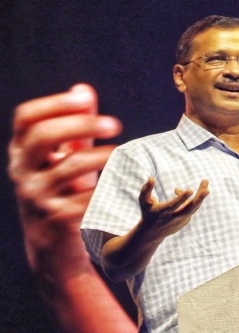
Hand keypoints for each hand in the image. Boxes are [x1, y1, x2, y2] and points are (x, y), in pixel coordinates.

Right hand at [7, 84, 121, 275]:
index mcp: (22, 152)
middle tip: (115, 123)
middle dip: (80, 125)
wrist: (54, 243)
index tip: (84, 99)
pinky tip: (121, 180)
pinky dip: (107, 186)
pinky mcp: (57, 218)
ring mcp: (37, 196)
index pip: (26, 118)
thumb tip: (83, 89)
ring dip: (102, 155)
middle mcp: (22, 171)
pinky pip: (88, 195)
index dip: (54, 104)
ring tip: (122, 153)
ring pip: (70, 166)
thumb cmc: (64, 189)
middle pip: (43, 136)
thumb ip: (75, 125)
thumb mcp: (66, 156)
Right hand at [138, 177, 209, 236]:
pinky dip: (192, 199)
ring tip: (205, 182)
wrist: (152, 233)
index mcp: (163, 212)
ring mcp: (181, 221)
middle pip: (189, 209)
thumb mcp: (143, 202)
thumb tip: (151, 178)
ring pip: (194, 208)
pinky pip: (192, 208)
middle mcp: (173, 218)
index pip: (173, 205)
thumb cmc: (148, 213)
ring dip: (201, 196)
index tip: (190, 190)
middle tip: (207, 190)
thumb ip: (146, 190)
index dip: (181, 198)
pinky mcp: (185, 221)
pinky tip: (187, 193)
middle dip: (199, 199)